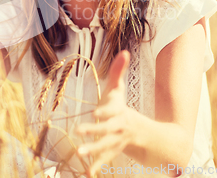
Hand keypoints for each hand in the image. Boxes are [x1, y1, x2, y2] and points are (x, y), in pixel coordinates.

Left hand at [76, 50, 133, 176]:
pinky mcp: (111, 151)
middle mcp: (117, 127)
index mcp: (118, 111)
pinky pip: (104, 160)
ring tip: (79, 153)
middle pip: (106, 130)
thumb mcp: (118, 90)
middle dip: (94, 131)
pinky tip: (87, 175)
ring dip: (92, 151)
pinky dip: (96, 167)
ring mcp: (115, 141)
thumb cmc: (120, 106)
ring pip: (104, 147)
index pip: (111, 111)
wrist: (138, 131)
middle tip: (78, 131)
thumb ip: (119, 71)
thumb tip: (125, 51)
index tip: (94, 113)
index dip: (104, 112)